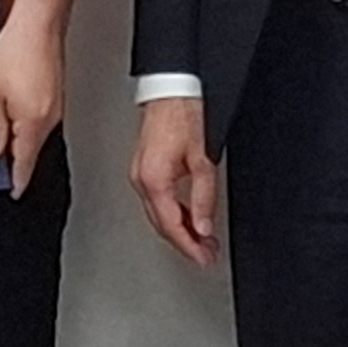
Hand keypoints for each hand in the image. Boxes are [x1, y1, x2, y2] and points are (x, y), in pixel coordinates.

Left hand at [0, 14, 65, 198]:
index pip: (25, 165)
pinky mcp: (54, 90)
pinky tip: (12, 106)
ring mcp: (54, 104)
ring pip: (34, 131)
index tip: (13, 194)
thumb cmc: (15, 50)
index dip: (17, 182)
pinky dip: (25, 118)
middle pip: (30, 149)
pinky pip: (38, 115)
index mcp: (33, 125)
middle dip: (14, 157)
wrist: (37, 21)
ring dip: (18, 134)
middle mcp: (49, 118)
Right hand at [128, 95, 221, 266]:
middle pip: (162, 223)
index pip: (171, 226)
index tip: (204, 258)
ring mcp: (140, 173)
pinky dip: (174, 212)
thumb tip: (204, 226)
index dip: (189, 247)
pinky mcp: (145, 167)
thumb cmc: (183, 114)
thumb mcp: (202, 158)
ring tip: (202, 239)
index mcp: (153, 180)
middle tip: (207, 254)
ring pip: (159, 213)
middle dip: (185, 242)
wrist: (172, 88)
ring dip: (180, 228)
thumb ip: (203, 196)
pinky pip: (158, 199)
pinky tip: (189, 217)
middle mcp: (141, 179)